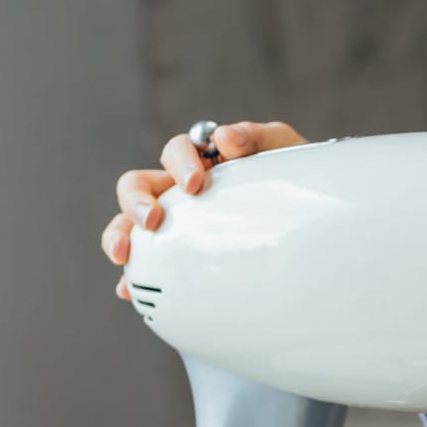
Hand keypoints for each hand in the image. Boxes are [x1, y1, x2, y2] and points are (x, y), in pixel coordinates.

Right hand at [100, 120, 306, 298]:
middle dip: (136, 200)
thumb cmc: (288, 174)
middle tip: (152, 219)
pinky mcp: (177, 253)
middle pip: (137, 185)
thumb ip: (255, 137)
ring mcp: (175, 220)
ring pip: (129, 222)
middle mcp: (178, 189)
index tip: (196, 184)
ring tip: (124, 255)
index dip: (179, 163)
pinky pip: (147, 263)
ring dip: (119, 235)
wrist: (306, 212)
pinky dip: (134, 276)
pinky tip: (127, 290)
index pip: (176, 151)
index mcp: (201, 160)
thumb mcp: (281, 148)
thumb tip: (225, 138)